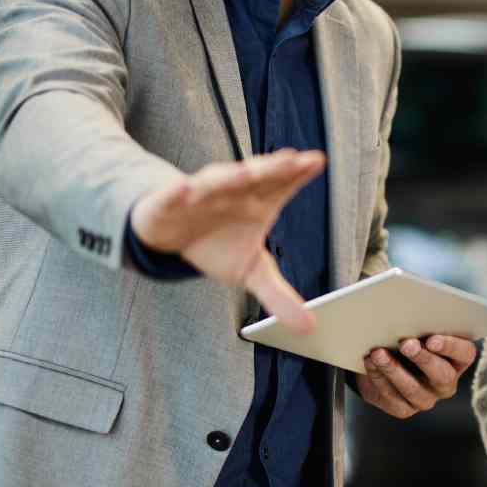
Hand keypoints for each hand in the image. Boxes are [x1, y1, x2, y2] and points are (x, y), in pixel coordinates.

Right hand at [130, 148, 326, 331]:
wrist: (172, 235)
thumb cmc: (219, 244)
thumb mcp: (252, 272)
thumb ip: (280, 296)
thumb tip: (309, 327)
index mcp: (258, 201)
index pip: (282, 184)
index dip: (298, 172)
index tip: (316, 161)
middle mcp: (233, 190)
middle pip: (256, 176)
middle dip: (273, 166)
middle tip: (292, 159)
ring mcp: (202, 192)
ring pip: (217, 182)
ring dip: (230, 176)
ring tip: (246, 172)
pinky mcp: (169, 201)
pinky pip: (173, 195)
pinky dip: (178, 192)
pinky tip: (183, 189)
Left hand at [353, 334, 477, 418]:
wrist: (387, 359)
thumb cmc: (409, 337)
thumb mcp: (420, 328)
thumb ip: (423, 323)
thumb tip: (410, 313)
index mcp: (458, 359)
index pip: (465, 353)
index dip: (451, 347)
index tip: (432, 339)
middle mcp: (446, 383)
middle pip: (442, 375)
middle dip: (423, 359)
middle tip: (406, 344)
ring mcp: (425, 398)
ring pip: (413, 389)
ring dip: (394, 370)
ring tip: (378, 353)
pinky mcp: (403, 408)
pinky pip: (391, 396)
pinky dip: (378, 377)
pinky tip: (370, 362)